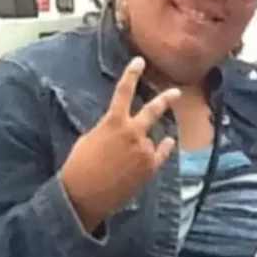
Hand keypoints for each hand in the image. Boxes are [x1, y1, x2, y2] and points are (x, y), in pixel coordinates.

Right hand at [60, 56, 179, 231]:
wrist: (85, 194)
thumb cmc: (80, 166)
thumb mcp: (90, 138)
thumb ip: (108, 130)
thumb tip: (119, 130)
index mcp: (113, 122)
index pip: (123, 91)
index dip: (132, 74)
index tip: (139, 61)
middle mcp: (132, 132)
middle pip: (153, 110)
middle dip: (166, 99)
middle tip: (176, 93)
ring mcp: (143, 150)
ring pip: (152, 137)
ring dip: (148, 139)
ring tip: (148, 143)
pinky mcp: (149, 167)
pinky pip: (161, 153)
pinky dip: (164, 148)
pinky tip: (168, 143)